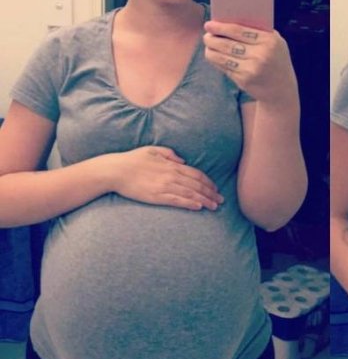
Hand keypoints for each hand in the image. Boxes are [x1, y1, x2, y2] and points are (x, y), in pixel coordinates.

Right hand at [106, 146, 223, 210]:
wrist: (115, 171)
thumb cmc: (132, 159)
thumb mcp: (153, 150)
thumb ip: (169, 154)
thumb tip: (183, 161)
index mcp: (172, 165)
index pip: (196, 174)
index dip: (208, 182)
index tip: (215, 188)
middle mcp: (171, 175)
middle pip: (197, 185)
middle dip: (211, 193)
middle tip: (221, 200)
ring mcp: (165, 186)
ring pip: (190, 194)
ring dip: (205, 200)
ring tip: (214, 207)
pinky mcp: (157, 196)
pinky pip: (177, 201)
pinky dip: (190, 204)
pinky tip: (199, 207)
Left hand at [203, 21, 298, 107]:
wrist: (282, 89)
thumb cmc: (276, 60)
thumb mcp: (275, 42)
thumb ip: (258, 31)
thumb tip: (230, 20)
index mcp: (269, 41)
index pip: (238, 31)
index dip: (221, 27)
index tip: (209, 24)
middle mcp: (260, 55)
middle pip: (228, 44)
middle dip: (212, 38)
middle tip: (206, 35)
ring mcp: (251, 69)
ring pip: (222, 57)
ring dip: (211, 50)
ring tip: (208, 45)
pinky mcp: (244, 80)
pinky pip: (224, 68)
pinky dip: (216, 61)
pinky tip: (214, 56)